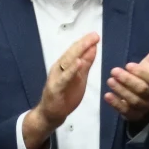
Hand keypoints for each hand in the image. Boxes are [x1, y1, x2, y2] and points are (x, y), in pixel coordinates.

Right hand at [22, 33, 99, 148]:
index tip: (95, 35)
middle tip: (94, 35)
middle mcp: (60, 68)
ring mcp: (57, 77)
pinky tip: (78, 63)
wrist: (52, 114)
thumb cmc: (66, 95)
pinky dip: (71, 70)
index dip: (85, 42)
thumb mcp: (80, 77)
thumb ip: (86, 64)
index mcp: (65, 65)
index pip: (76, 51)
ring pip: (67, 62)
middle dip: (83, 44)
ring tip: (88, 44)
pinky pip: (64, 78)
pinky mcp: (55, 88)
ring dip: (78, 52)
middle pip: (71, 53)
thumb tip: (93, 48)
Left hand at [105, 39, 148, 125]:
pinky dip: (116, 104)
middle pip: (142, 90)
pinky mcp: (133, 115)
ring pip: (133, 100)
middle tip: (113, 71)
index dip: (141, 73)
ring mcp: (143, 107)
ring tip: (110, 81)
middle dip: (127, 80)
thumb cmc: (146, 79)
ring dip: (121, 90)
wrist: (146, 101)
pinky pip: (125, 111)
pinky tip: (107, 95)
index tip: (128, 65)